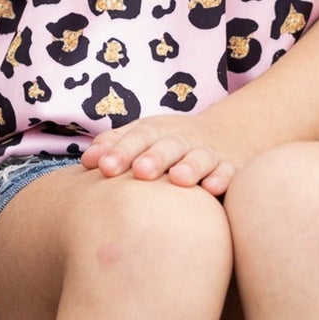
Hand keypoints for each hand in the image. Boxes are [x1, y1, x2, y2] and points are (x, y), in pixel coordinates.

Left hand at [80, 110, 244, 196]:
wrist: (230, 134)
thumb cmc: (172, 142)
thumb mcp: (145, 136)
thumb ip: (115, 145)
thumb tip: (86, 161)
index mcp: (157, 132)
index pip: (138, 137)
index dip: (121, 150)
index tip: (104, 167)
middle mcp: (182, 140)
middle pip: (168, 145)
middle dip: (154, 157)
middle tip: (140, 171)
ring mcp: (209, 153)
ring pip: (200, 157)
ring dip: (191, 166)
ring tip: (179, 178)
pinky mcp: (232, 167)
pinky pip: (229, 172)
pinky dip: (223, 178)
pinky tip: (213, 187)